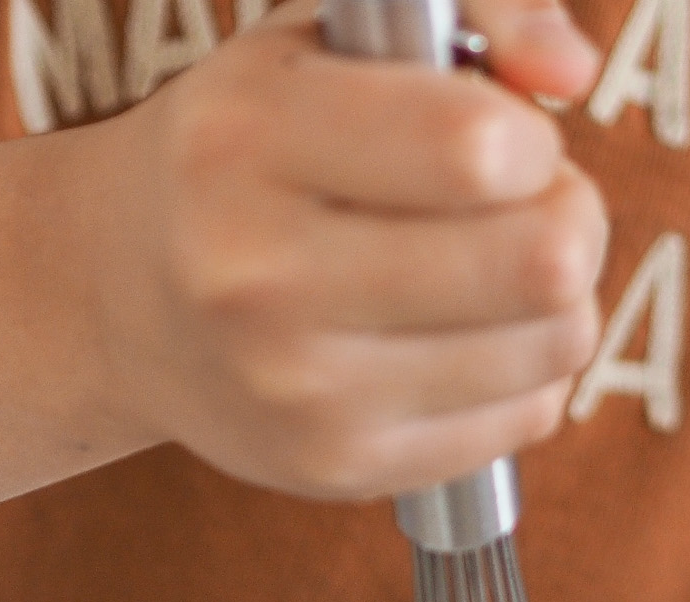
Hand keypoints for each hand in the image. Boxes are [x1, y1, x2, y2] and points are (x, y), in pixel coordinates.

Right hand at [79, 0, 605, 497]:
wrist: (119, 298)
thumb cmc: (251, 147)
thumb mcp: (324, 35)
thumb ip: (470, 10)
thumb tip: (570, 69)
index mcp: (245, 140)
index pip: (477, 150)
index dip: (531, 139)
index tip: (501, 140)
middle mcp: (257, 275)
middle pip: (537, 260)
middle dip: (570, 216)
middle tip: (530, 205)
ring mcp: (297, 389)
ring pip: (551, 342)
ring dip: (559, 296)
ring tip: (498, 267)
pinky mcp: (337, 467)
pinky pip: (526, 417)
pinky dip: (528, 371)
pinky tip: (468, 337)